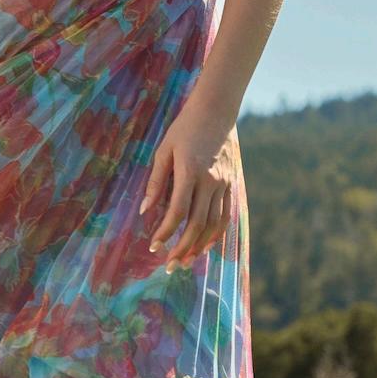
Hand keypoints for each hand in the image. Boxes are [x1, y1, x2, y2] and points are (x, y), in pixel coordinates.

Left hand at [138, 103, 236, 268]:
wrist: (216, 112)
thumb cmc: (184, 129)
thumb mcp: (164, 150)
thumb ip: (155, 181)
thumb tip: (145, 211)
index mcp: (190, 172)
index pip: (178, 211)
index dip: (165, 232)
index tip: (154, 247)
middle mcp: (210, 181)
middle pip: (197, 224)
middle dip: (182, 248)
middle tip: (169, 265)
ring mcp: (224, 184)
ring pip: (213, 224)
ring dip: (199, 246)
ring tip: (186, 261)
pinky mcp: (231, 184)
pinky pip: (225, 215)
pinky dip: (216, 234)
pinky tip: (205, 246)